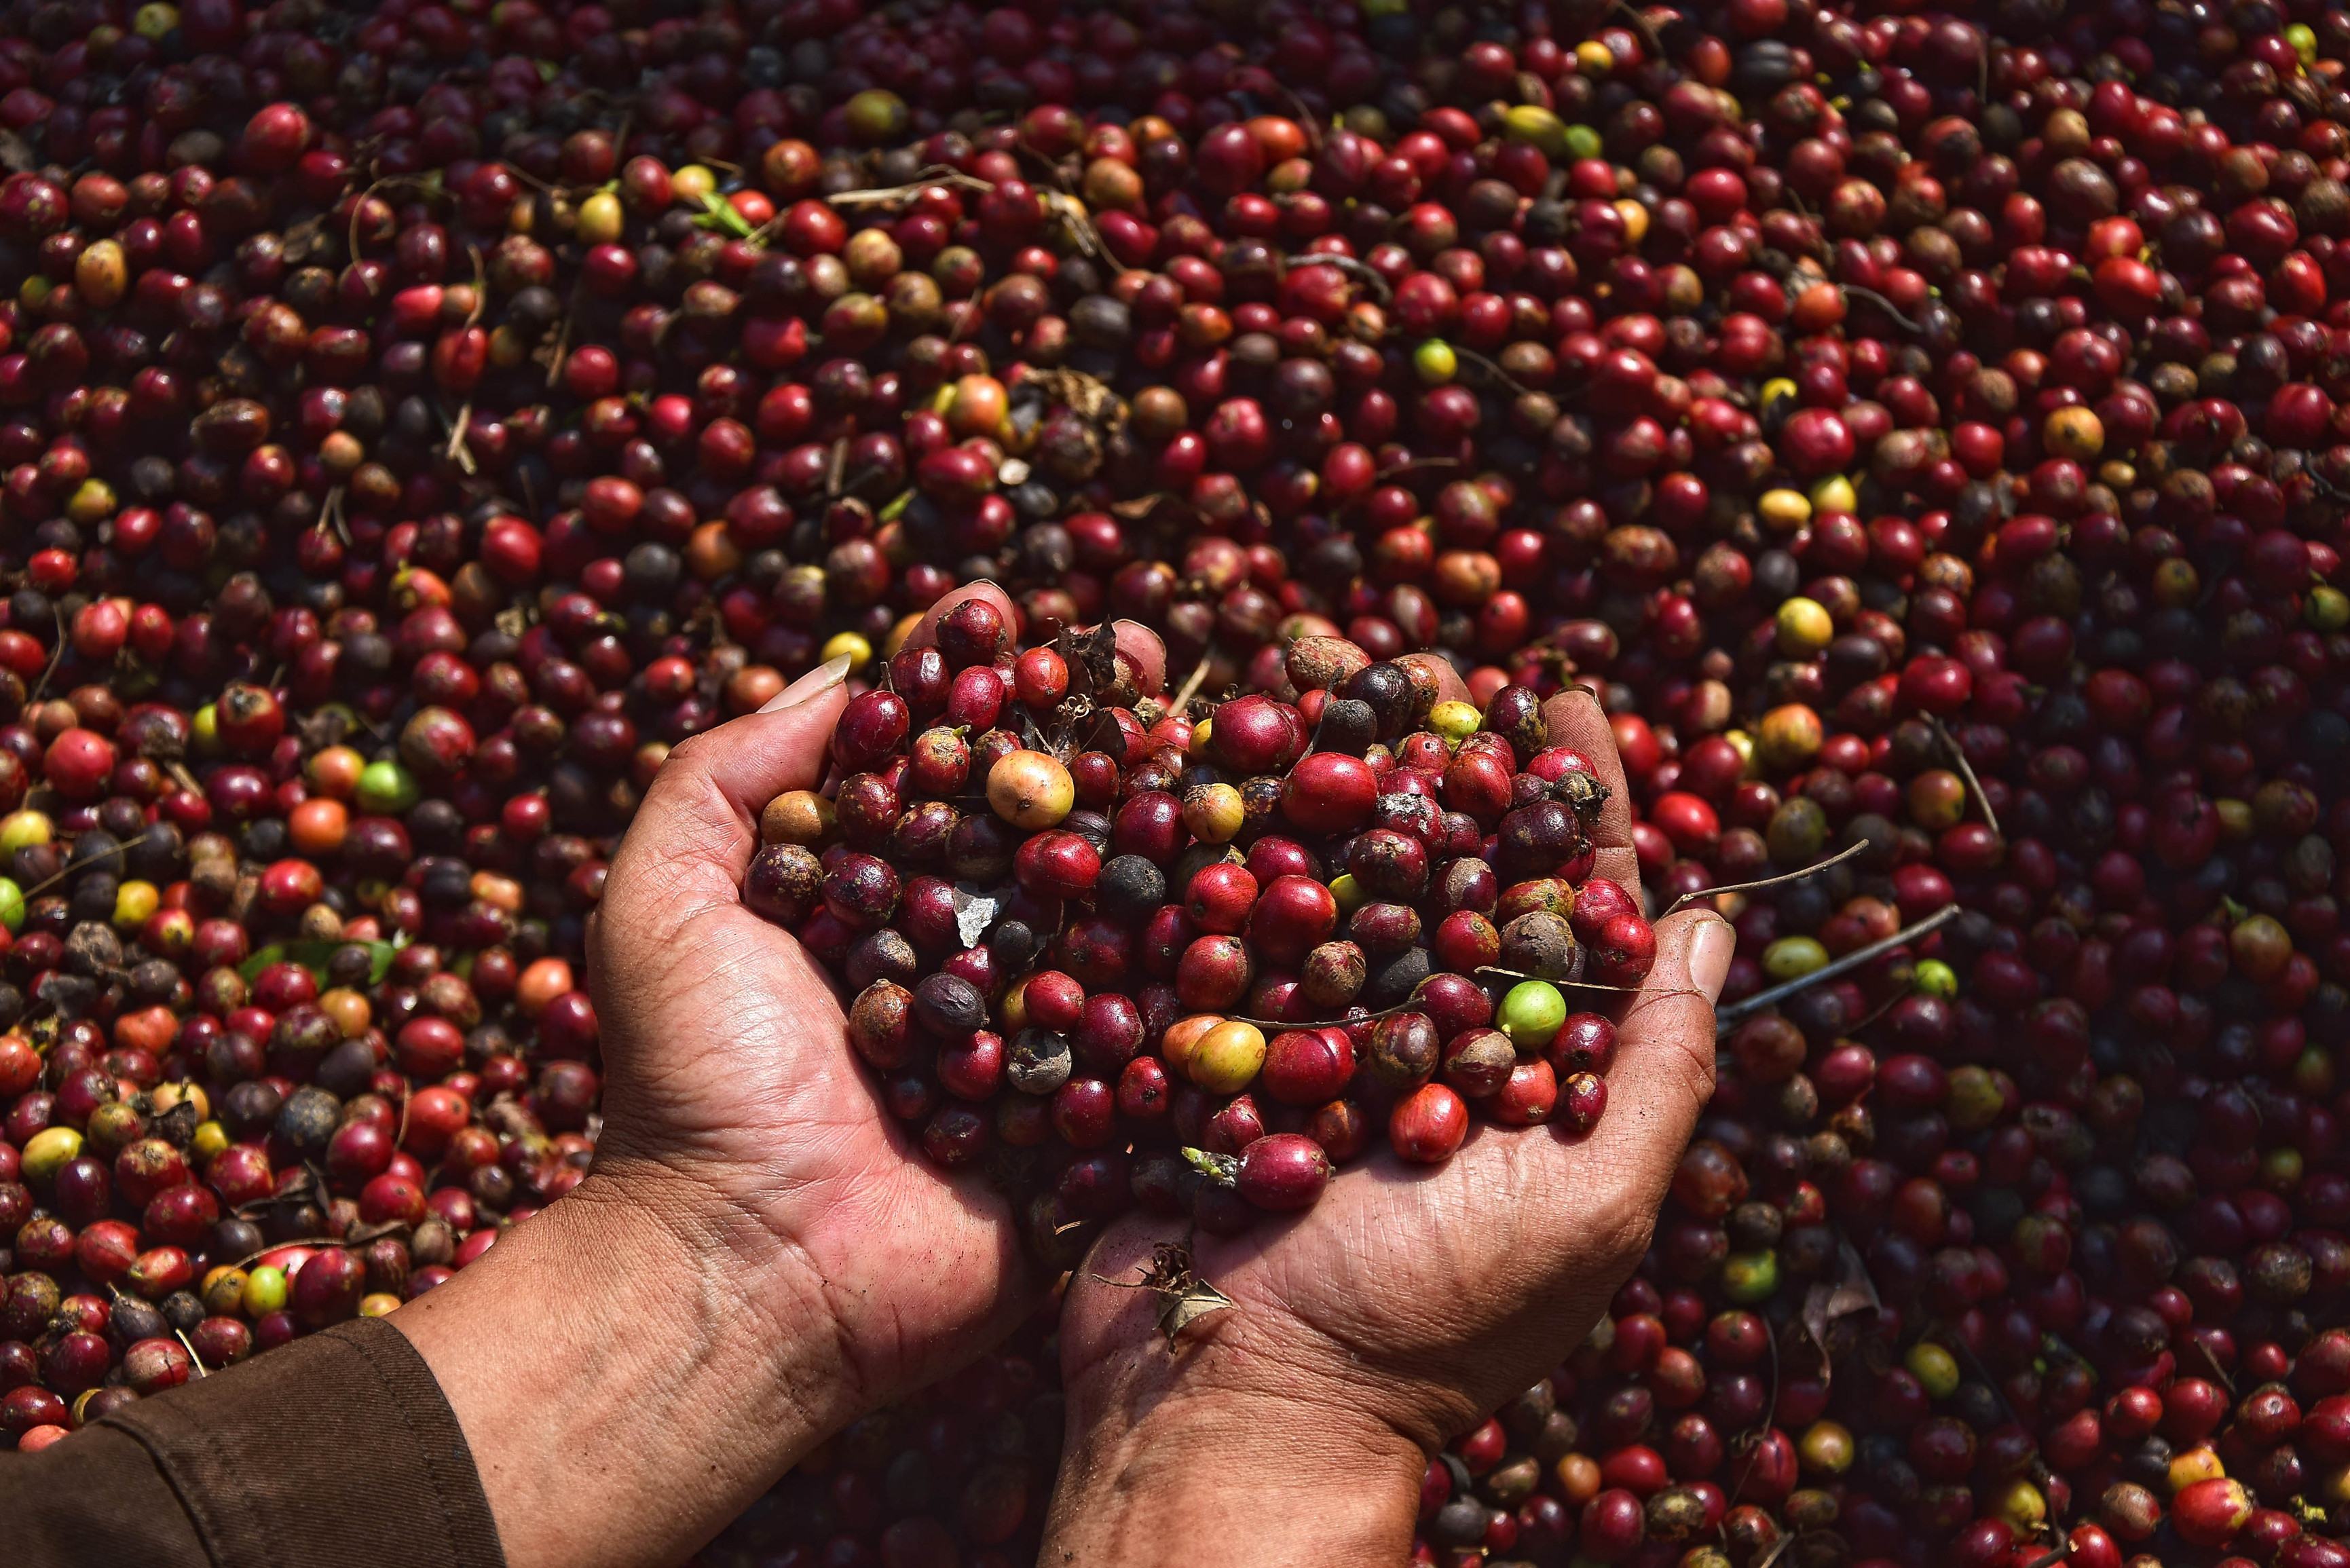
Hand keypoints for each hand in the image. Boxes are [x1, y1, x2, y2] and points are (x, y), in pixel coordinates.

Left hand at [398, 587, 1163, 1567]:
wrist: (748, 1271)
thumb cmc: (694, 1088)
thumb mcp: (664, 907)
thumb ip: (720, 781)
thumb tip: (839, 676)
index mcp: (871, 903)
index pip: (935, 767)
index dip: (971, 683)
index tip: (1004, 601)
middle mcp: (962, 956)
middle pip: (1046, 820)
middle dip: (1101, 731)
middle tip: (1154, 650)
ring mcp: (1035, 1037)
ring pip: (1121, 913)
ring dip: (1178, 824)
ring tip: (1231, 736)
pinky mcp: (1092, 1122)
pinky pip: (1162, 1039)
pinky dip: (1215, 970)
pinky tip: (1277, 876)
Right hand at [1041, 688, 1736, 1565]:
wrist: (1235, 1405)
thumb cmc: (1427, 1323)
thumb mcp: (1589, 1206)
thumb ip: (1658, 1067)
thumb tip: (1721, 922)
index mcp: (1525, 1062)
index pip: (1565, 899)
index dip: (1573, 793)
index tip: (1564, 693)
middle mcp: (1419, 1034)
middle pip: (1438, 861)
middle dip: (1430, 751)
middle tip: (1414, 648)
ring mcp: (1307, 1037)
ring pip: (1324, 871)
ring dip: (1319, 768)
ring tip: (1306, 666)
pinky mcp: (1203, 1046)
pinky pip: (1216, 927)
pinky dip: (1214, 841)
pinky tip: (1204, 757)